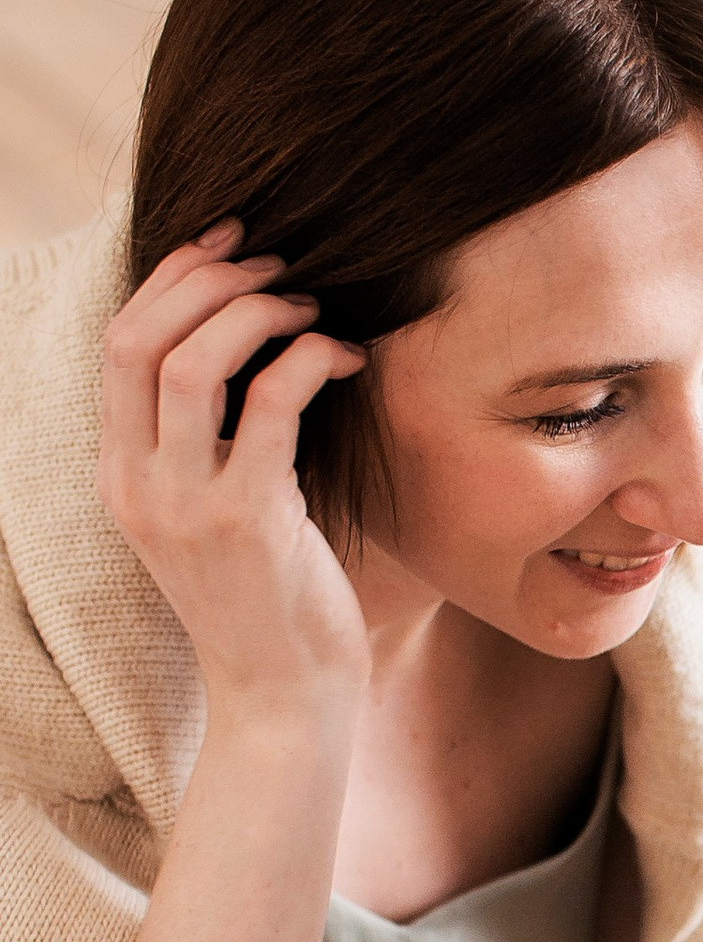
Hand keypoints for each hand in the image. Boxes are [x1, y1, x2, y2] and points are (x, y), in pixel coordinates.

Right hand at [96, 224, 370, 724]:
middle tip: (279, 268)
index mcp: (120, 473)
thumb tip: (251, 342)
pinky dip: (308, 359)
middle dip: (211, 280)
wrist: (283, 696)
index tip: (231, 245)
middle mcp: (137, 484)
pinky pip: (269, 404)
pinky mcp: (248, 520)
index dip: (173, 277)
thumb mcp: (214, 510)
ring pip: (194, 360)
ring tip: (309, 309)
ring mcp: (186, 504)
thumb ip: (209, 439)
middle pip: (142, 337)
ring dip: (258, 313)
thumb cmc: (270, 598)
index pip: (120, 342)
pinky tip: (343, 357)